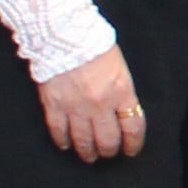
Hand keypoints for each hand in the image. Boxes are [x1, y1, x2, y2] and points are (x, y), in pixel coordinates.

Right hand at [38, 45, 145, 162]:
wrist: (63, 31)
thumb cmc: (93, 43)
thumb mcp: (119, 66)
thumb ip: (121, 90)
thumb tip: (123, 110)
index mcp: (121, 91)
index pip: (133, 127)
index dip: (133, 144)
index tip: (131, 150)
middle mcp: (100, 104)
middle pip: (108, 140)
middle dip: (110, 150)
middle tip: (108, 152)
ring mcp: (76, 107)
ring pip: (84, 141)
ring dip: (88, 152)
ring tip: (89, 156)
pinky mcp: (54, 105)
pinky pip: (59, 132)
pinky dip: (63, 141)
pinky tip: (66, 145)